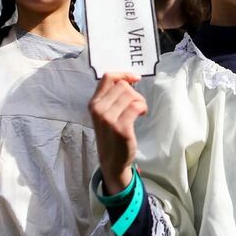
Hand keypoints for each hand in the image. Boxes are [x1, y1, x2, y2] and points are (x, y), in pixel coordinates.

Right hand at [89, 72, 146, 194]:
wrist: (111, 160)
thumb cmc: (111, 134)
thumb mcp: (104, 113)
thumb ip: (111, 97)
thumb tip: (129, 79)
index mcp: (93, 103)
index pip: (107, 77)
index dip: (124, 74)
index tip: (135, 78)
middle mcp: (98, 109)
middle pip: (123, 85)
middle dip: (134, 92)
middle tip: (137, 104)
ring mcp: (108, 119)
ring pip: (131, 95)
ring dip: (140, 101)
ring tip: (139, 111)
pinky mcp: (121, 128)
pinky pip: (136, 106)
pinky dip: (143, 108)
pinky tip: (141, 114)